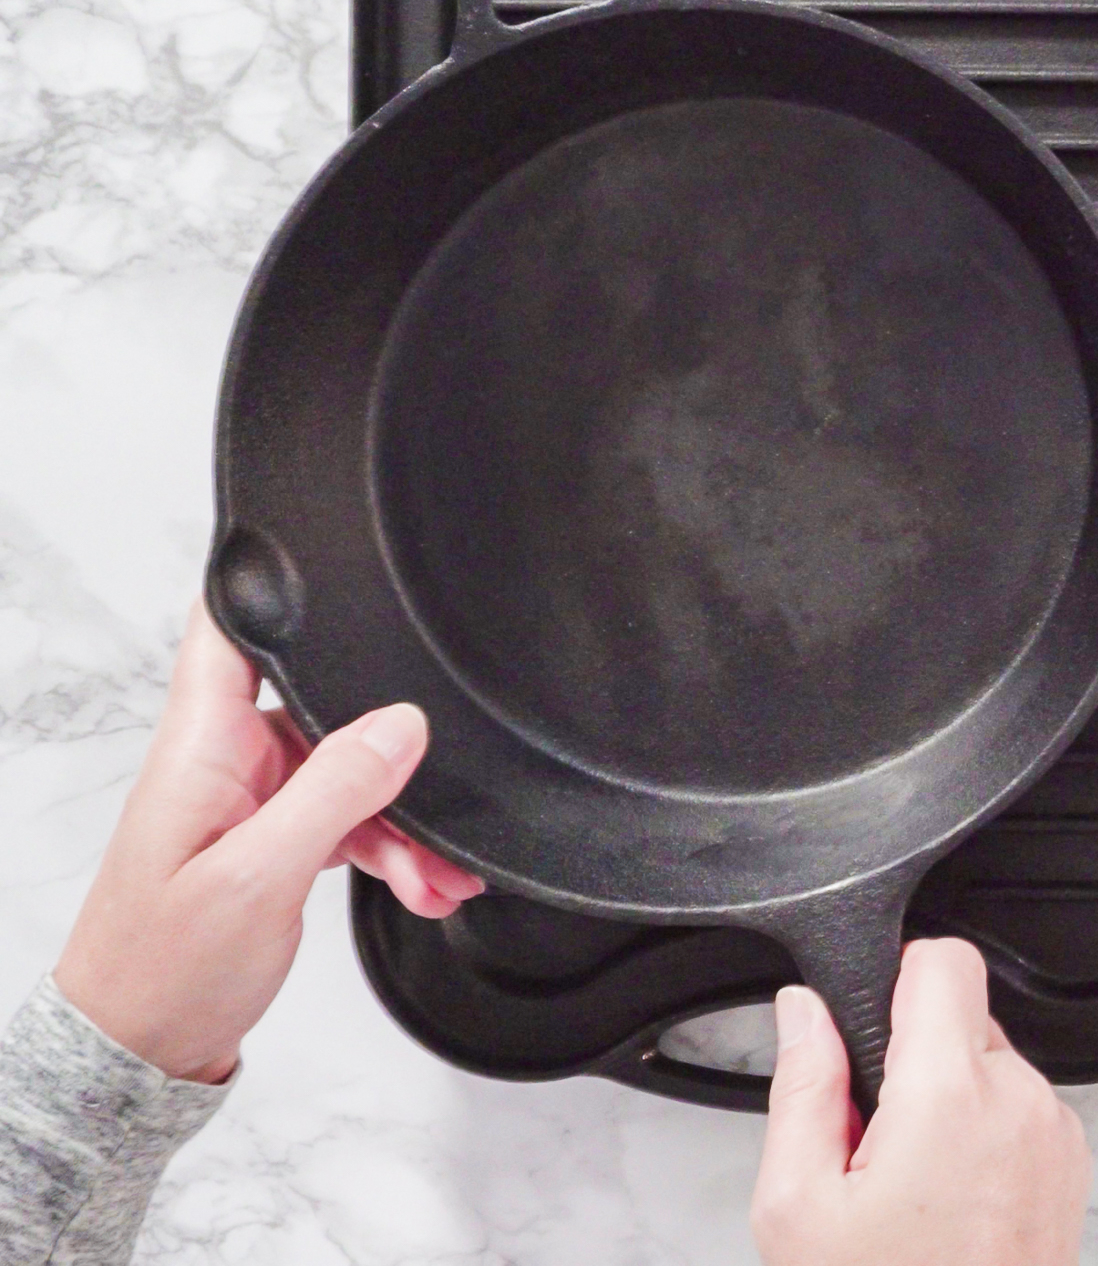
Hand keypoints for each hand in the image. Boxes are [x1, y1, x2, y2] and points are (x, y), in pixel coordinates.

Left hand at [54, 602, 485, 1082]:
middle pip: (321, 708)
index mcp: (198, 751)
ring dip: (401, 817)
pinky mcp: (266, 844)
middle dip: (393, 747)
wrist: (137, 1054)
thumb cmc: (164, 972)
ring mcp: (245, 805)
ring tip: (442, 871)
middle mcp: (221, 765)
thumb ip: (335, 791)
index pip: (227, 632)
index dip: (274, 585)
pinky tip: (423, 883)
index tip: (342, 561)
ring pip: (346, 772)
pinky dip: (388, 848)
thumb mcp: (261, 878)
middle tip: (443, 794)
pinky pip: (343, 820)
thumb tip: (401, 721)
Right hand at [754, 939, 1088, 1265]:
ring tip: (907, 1186)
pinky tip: (945, 1200)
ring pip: (991, 1068)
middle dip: (910, 1061)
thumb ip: (803, 1088)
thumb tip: (802, 1012)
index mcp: (952, 1096)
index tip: (867, 1021)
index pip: (943, 961)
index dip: (895, 976)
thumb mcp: (798, 1204)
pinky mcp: (1069, 1163)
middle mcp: (1021, 1102)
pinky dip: (981, 1136)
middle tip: (871, 1144)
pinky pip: (1019, 1112)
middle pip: (962, 1019)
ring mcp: (1054, 1133)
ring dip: (947, 1102)